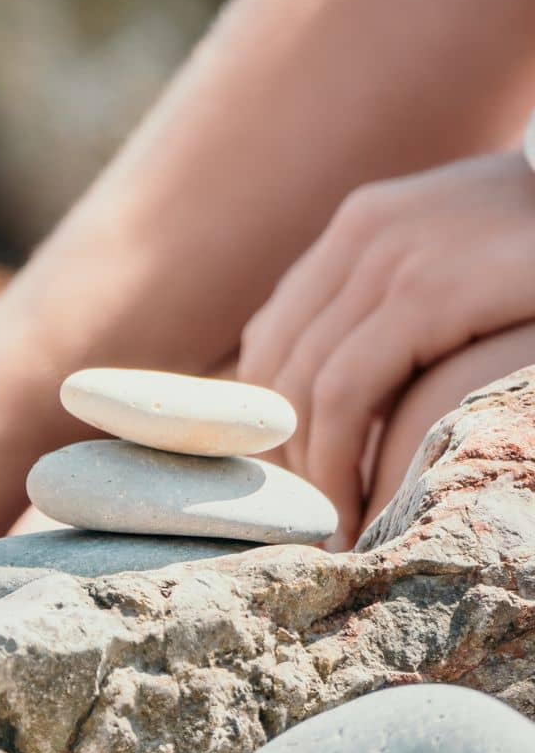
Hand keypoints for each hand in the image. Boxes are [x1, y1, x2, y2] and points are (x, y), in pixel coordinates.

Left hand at [238, 151, 534, 543]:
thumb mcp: (478, 260)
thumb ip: (416, 301)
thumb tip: (363, 385)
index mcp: (368, 223)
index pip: (278, 329)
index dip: (272, 414)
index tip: (292, 475)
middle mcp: (365, 232)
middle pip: (276, 358)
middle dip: (282, 449)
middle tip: (305, 516)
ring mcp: (393, 257)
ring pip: (302, 384)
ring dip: (307, 468)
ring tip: (331, 529)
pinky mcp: (431, 292)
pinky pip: (347, 392)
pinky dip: (336, 459)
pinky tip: (355, 509)